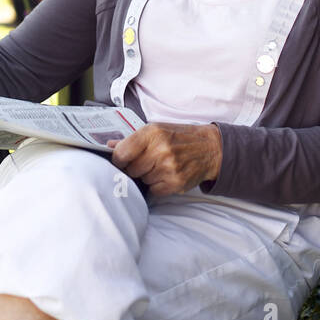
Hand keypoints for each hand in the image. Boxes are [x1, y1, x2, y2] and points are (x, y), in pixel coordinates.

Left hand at [106, 122, 221, 197]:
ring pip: (142, 180)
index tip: (120, 161)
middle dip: (134, 168)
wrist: (210, 148)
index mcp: (152, 133)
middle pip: (131, 169)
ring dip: (147, 176)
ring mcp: (169, 168)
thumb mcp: (157, 129)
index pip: (121, 153)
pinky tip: (166, 175)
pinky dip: (157, 185)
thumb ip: (133, 139)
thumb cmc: (180, 137)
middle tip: (146, 162)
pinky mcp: (176, 183)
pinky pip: (154, 190)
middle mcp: (160, 150)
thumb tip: (109, 146)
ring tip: (160, 166)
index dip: (118, 160)